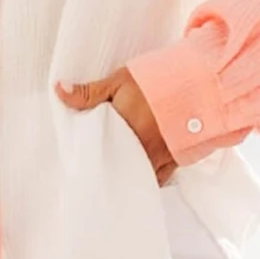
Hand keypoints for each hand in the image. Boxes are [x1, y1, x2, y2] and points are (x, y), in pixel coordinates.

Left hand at [55, 67, 176, 185]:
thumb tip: (58, 90)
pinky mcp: (175, 161)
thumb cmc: (159, 80)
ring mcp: (157, 158)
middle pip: (115, 167)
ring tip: (117, 171)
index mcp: (119, 131)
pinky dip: (147, 178)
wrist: (201, 85)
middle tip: (99, 165)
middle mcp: (137, 149)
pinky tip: (139, 175)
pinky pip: (157, 178)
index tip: (81, 156)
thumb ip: (89, 92)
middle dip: (107, 167)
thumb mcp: (120, 80)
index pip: (95, 151)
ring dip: (126, 172)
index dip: (88, 155)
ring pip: (134, 174)